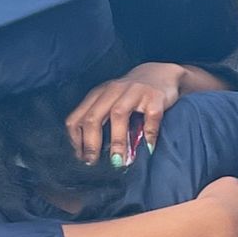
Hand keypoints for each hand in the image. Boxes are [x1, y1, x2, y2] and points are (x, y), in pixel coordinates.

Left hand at [65, 63, 184, 165]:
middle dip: (91, 144)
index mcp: (97, 95)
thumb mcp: (109, 102)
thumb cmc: (130, 95)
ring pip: (118, 115)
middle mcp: (113, 90)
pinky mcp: (155, 96)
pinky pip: (150, 117)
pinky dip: (149, 134)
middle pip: (93, 117)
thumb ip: (99, 120)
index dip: (75, 141)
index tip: (81, 159)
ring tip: (118, 162)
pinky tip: (148, 148)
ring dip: (117, 141)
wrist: (161, 74)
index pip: (76, 118)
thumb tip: (89, 154)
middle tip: (93, 163)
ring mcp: (134, 91)